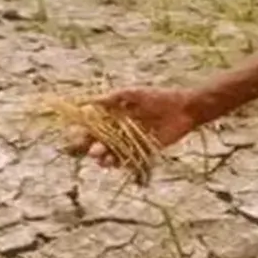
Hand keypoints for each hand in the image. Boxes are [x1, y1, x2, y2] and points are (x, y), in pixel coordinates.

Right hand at [64, 86, 201, 167]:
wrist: (183, 108)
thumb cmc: (158, 97)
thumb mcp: (133, 94)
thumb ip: (112, 98)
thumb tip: (88, 102)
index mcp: (115, 117)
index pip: (94, 128)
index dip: (84, 133)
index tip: (75, 137)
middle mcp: (121, 132)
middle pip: (101, 144)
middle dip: (94, 148)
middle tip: (91, 151)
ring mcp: (132, 144)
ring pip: (113, 154)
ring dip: (106, 158)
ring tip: (102, 159)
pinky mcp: (144, 152)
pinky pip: (130, 161)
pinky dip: (122, 164)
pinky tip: (115, 163)